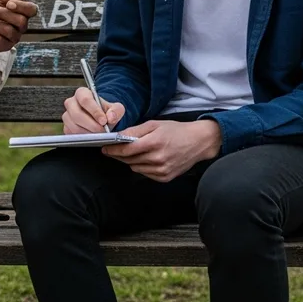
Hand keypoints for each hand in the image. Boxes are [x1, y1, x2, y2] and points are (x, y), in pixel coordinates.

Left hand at [0, 0, 37, 53]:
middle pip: (21, 21)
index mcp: (22, 12)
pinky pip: (0, 41)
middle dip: (5, 14)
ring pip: (10, 32)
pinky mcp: (4, 46)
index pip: (32, 10)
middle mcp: (21, 26)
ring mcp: (13, 37)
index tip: (9, 3)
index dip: (22, 6)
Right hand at [62, 87, 125, 133]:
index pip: (85, 100)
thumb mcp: (115, 108)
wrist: (101, 119)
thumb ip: (116, 111)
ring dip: (88, 133)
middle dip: (91, 125)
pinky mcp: (66, 127)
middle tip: (102, 131)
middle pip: (77, 114)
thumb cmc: (105, 111)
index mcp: (82, 93)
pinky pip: (72, 134)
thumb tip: (111, 117)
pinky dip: (83, 138)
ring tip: (99, 136)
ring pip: (74, 126)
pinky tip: (92, 138)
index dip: (94, 111)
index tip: (104, 121)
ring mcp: (67, 116)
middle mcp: (71, 103)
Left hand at [102, 119, 221, 181]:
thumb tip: (118, 136)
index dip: (113, 150)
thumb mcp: (154, 124)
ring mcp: (162, 170)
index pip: (127, 150)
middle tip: (112, 150)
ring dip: (130, 161)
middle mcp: (158, 158)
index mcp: (154, 142)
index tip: (104, 149)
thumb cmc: (176, 130)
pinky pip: (145, 174)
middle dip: (119, 155)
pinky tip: (145, 159)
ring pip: (135, 168)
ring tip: (132, 152)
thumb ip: (135, 130)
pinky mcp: (165, 177)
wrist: (198, 142)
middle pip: (129, 160)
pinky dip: (141, 167)